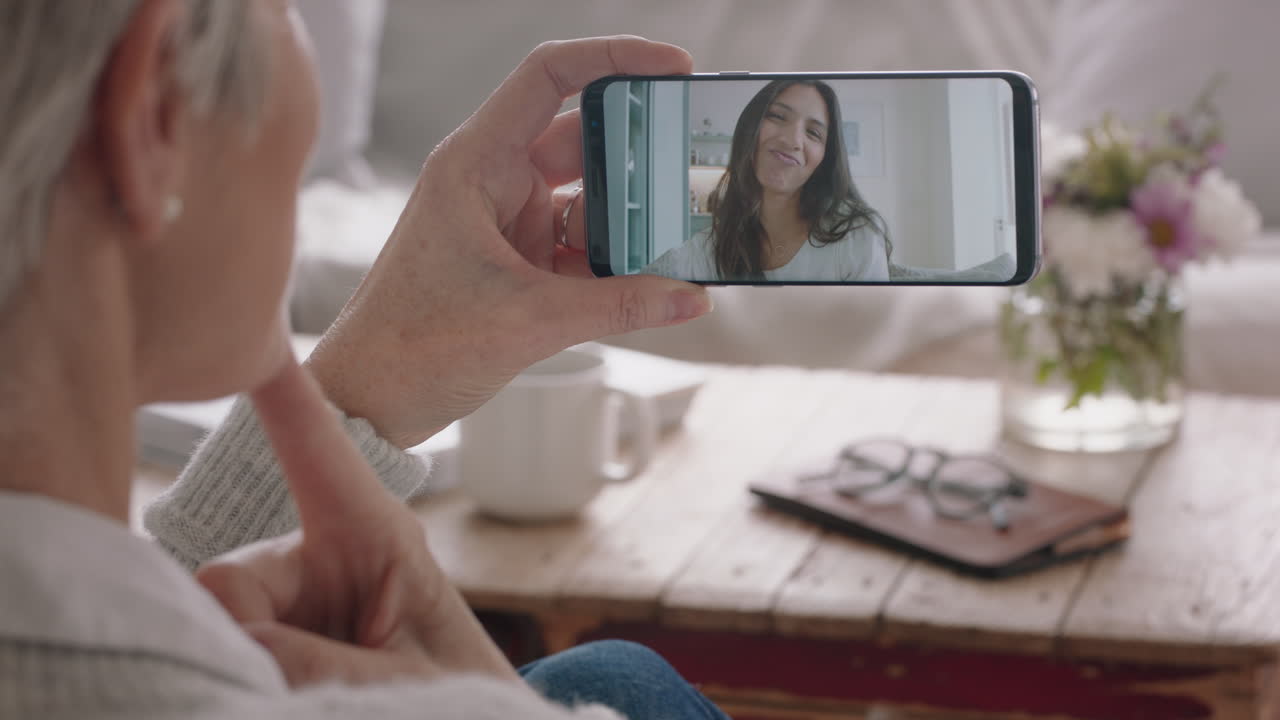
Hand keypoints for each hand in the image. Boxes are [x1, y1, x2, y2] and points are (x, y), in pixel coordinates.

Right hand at [196, 357, 517, 686]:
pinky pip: (219, 641)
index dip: (281, 395)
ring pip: (218, 618)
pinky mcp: (270, 627)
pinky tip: (284, 694)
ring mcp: (291, 591)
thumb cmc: (454, 697)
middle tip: (309, 689)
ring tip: (315, 697)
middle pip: (231, 579)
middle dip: (246, 636)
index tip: (250, 338)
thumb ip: (323, 661)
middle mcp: (322, 551)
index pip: (316, 449)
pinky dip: (238, 673)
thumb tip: (233, 637)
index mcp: (375, 535)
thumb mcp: (404, 682)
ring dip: (248, 664)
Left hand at [305, 36, 711, 448]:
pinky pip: (580, 244)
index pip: (548, 78)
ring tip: (687, 227)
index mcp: (476, 165)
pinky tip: (657, 273)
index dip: (613, 59)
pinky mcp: (516, 262)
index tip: (675, 68)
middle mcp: (491, 181)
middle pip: (581, 139)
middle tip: (697, 158)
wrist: (369, 401)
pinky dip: (616, 258)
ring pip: (587, 197)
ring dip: (633, 214)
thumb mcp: (529, 322)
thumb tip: (692, 297)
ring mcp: (506, 222)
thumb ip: (618, 306)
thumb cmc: (414, 347)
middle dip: (640, 151)